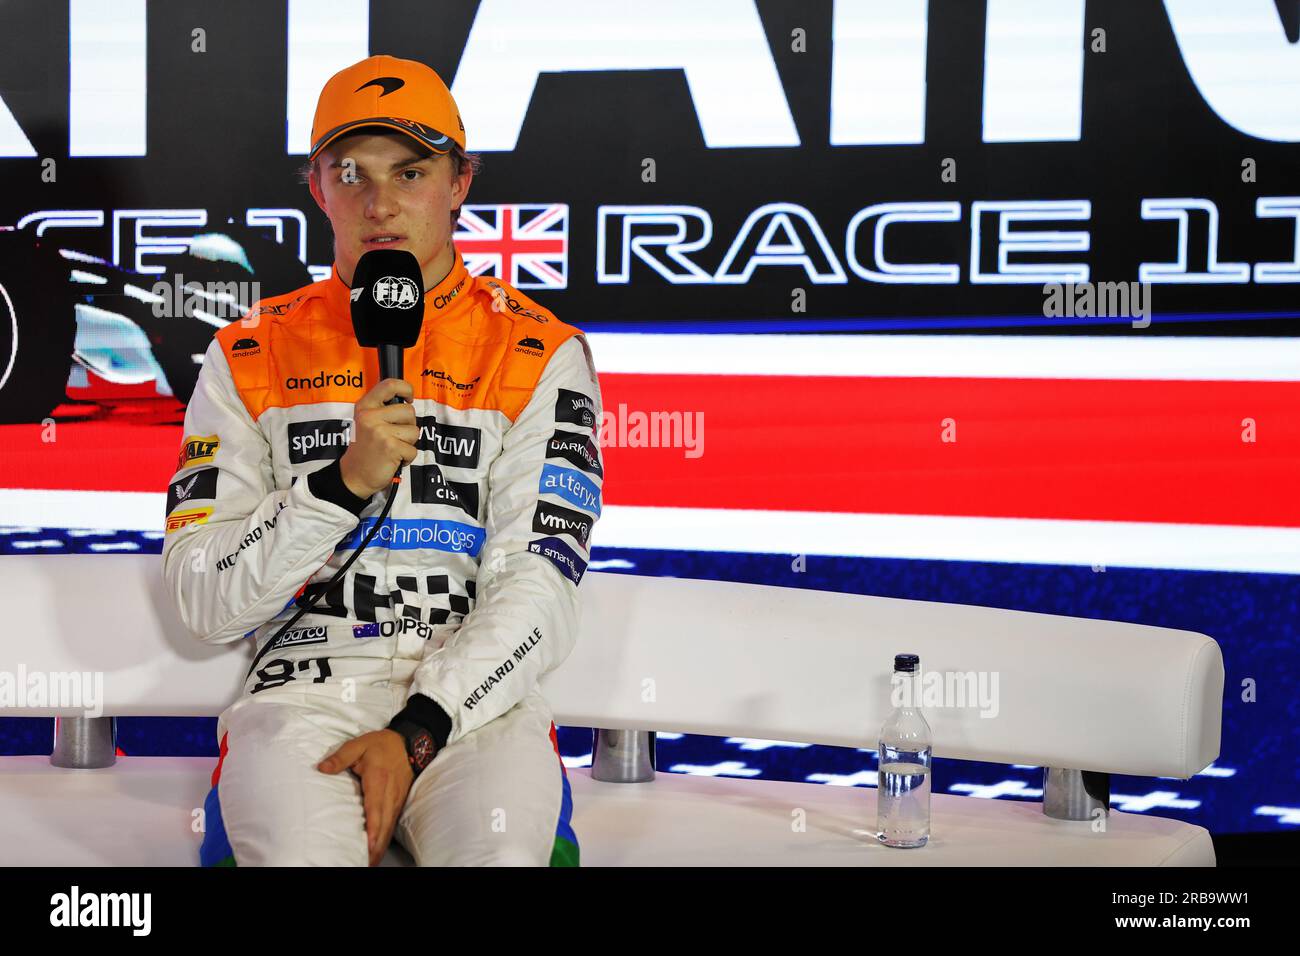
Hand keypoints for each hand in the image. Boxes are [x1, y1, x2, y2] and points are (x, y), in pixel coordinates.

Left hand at [318, 729, 413, 866]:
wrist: (409, 742)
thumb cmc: (382, 745)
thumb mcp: (359, 744)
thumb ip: (340, 757)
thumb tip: (321, 768)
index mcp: (377, 780)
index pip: (375, 808)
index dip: (373, 828)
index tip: (369, 844)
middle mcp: (389, 794)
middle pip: (383, 824)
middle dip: (376, 845)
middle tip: (366, 861)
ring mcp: (396, 799)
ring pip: (389, 827)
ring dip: (380, 845)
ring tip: (371, 861)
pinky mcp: (399, 802)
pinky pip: (392, 823)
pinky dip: (385, 838)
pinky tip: (378, 848)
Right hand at [339, 378, 417, 497]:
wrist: (354, 475)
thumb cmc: (365, 448)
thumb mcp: (366, 421)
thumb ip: (382, 408)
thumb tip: (407, 399)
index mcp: (365, 406)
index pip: (390, 384)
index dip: (406, 388)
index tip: (409, 398)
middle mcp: (371, 416)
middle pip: (409, 411)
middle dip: (408, 425)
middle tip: (394, 436)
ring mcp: (380, 431)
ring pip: (414, 431)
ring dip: (408, 443)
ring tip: (392, 448)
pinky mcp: (390, 447)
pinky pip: (413, 449)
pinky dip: (407, 457)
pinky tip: (393, 459)